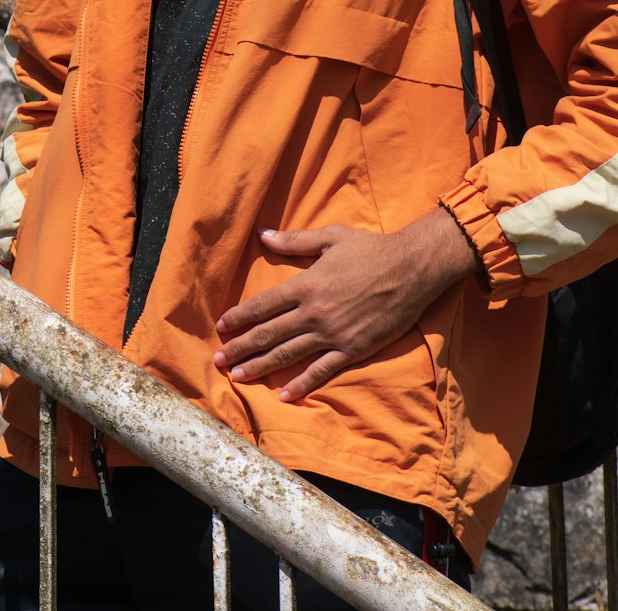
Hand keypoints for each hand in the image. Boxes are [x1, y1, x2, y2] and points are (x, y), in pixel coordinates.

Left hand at [212, 208, 478, 401]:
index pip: (262, 305)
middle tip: (218, 360)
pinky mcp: (352, 349)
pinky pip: (322, 370)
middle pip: (269, 333)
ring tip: (238, 376)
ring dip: (261, 366)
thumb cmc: (370, 249)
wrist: (411, 269)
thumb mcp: (329, 237)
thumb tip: (262, 236)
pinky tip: (284, 394)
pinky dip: (302, 384)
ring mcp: (332, 333)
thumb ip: (294, 240)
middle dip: (241, 347)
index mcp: (305, 284)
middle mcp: (313, 312)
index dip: (239, 317)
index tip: (221, 326)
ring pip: (289, 354)